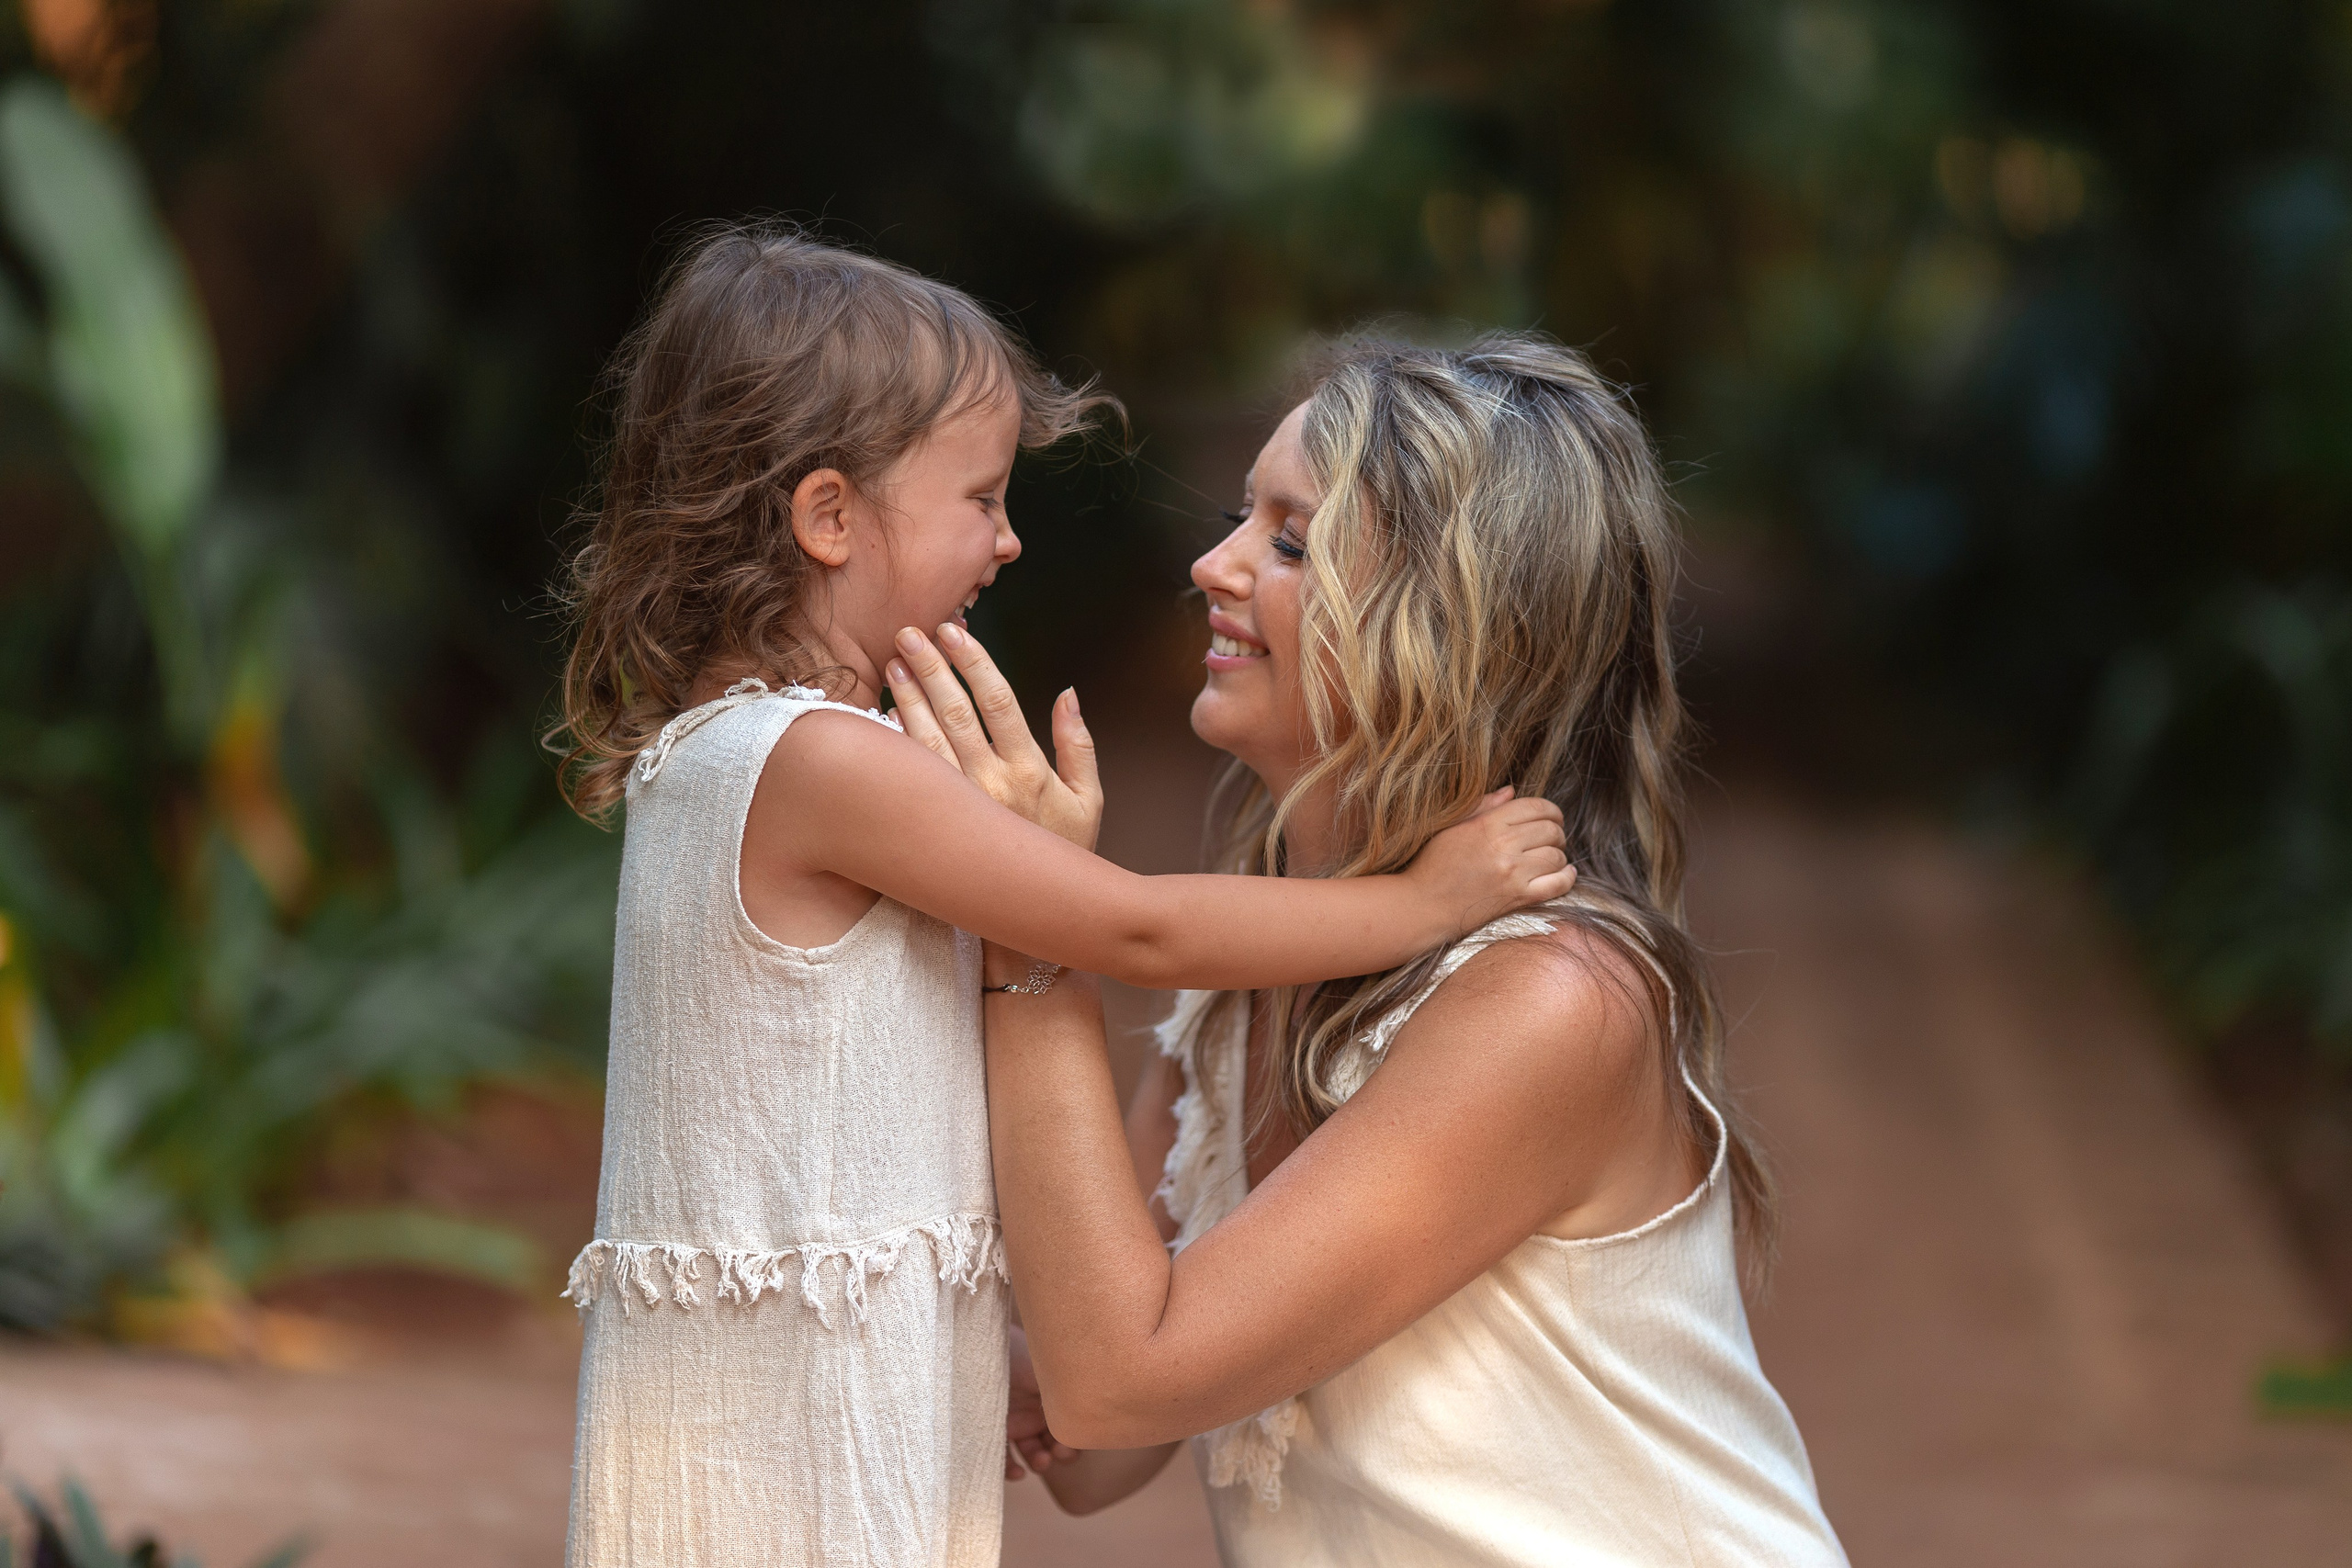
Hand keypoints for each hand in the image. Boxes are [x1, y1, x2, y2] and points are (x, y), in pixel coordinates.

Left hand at [888, 624, 1102, 851]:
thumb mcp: (1089, 799)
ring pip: (925, 738)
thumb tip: (1068, 692)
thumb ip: (1079, 743)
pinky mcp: (935, 823)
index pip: (998, 701)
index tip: (956, 631)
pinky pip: (911, 773)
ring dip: (908, 696)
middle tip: (910, 632)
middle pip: (955, 711)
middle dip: (931, 667)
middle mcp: (989, 785)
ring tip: (894, 662)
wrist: (1032, 914)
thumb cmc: (1064, 851)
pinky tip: (886, 711)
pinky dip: (897, 739)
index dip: (975, 661)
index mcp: (1028, 772)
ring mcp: (958, 805)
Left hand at [1005, 1324, 1078, 1479]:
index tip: (1074, 1440)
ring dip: (1041, 1463)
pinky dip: (1012, 1470)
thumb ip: (1067, 1388)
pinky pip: (1003, 1459)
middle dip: (1063, 1452)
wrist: (982, 1345)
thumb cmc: (1017, 1353)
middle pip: (1058, 1442)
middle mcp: (1038, 1412)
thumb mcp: (1048, 1369)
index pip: (1073, 1424)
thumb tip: (1091, 1407)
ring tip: (1041, 1462)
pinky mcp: (991, 1432)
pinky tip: (1018, 1473)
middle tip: (1058, 1451)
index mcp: (1055, 1397)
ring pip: (1034, 1454)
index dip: (1077, 1438)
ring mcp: (1016, 1423)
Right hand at [1406, 787, 1574, 931]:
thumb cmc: (1433, 864)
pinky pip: (1558, 884)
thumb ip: (1484, 806)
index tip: (1550, 817)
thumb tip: (1511, 791)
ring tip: (1549, 857)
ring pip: (1557, 856)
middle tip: (1550, 838)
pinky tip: (1565, 873)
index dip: (1550, 810)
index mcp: (1488, 824)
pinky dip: (1567, 877)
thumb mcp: (1452, 826)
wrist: (1423, 906)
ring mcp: (1513, 874)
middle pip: (1551, 830)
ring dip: (1558, 855)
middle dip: (1556, 832)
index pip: (1536, 807)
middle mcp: (1504, 846)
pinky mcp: (1518, 898)